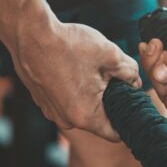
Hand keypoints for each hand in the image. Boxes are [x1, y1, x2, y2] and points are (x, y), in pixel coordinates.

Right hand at [9, 14, 141, 140]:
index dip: (128, 120)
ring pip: (82, 108)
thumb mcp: (110, 54)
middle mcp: (65, 120)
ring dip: (91, 92)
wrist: (30, 33)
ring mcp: (51, 111)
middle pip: (98, 118)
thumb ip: (130, 72)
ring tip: (90, 67)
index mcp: (85, 115)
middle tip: (113, 75)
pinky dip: (74, 88)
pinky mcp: (42, 101)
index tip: (133, 103)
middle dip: (109, 100)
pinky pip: (67, 100)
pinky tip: (74, 67)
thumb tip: (136, 82)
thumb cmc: (69, 44)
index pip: (114, 133)